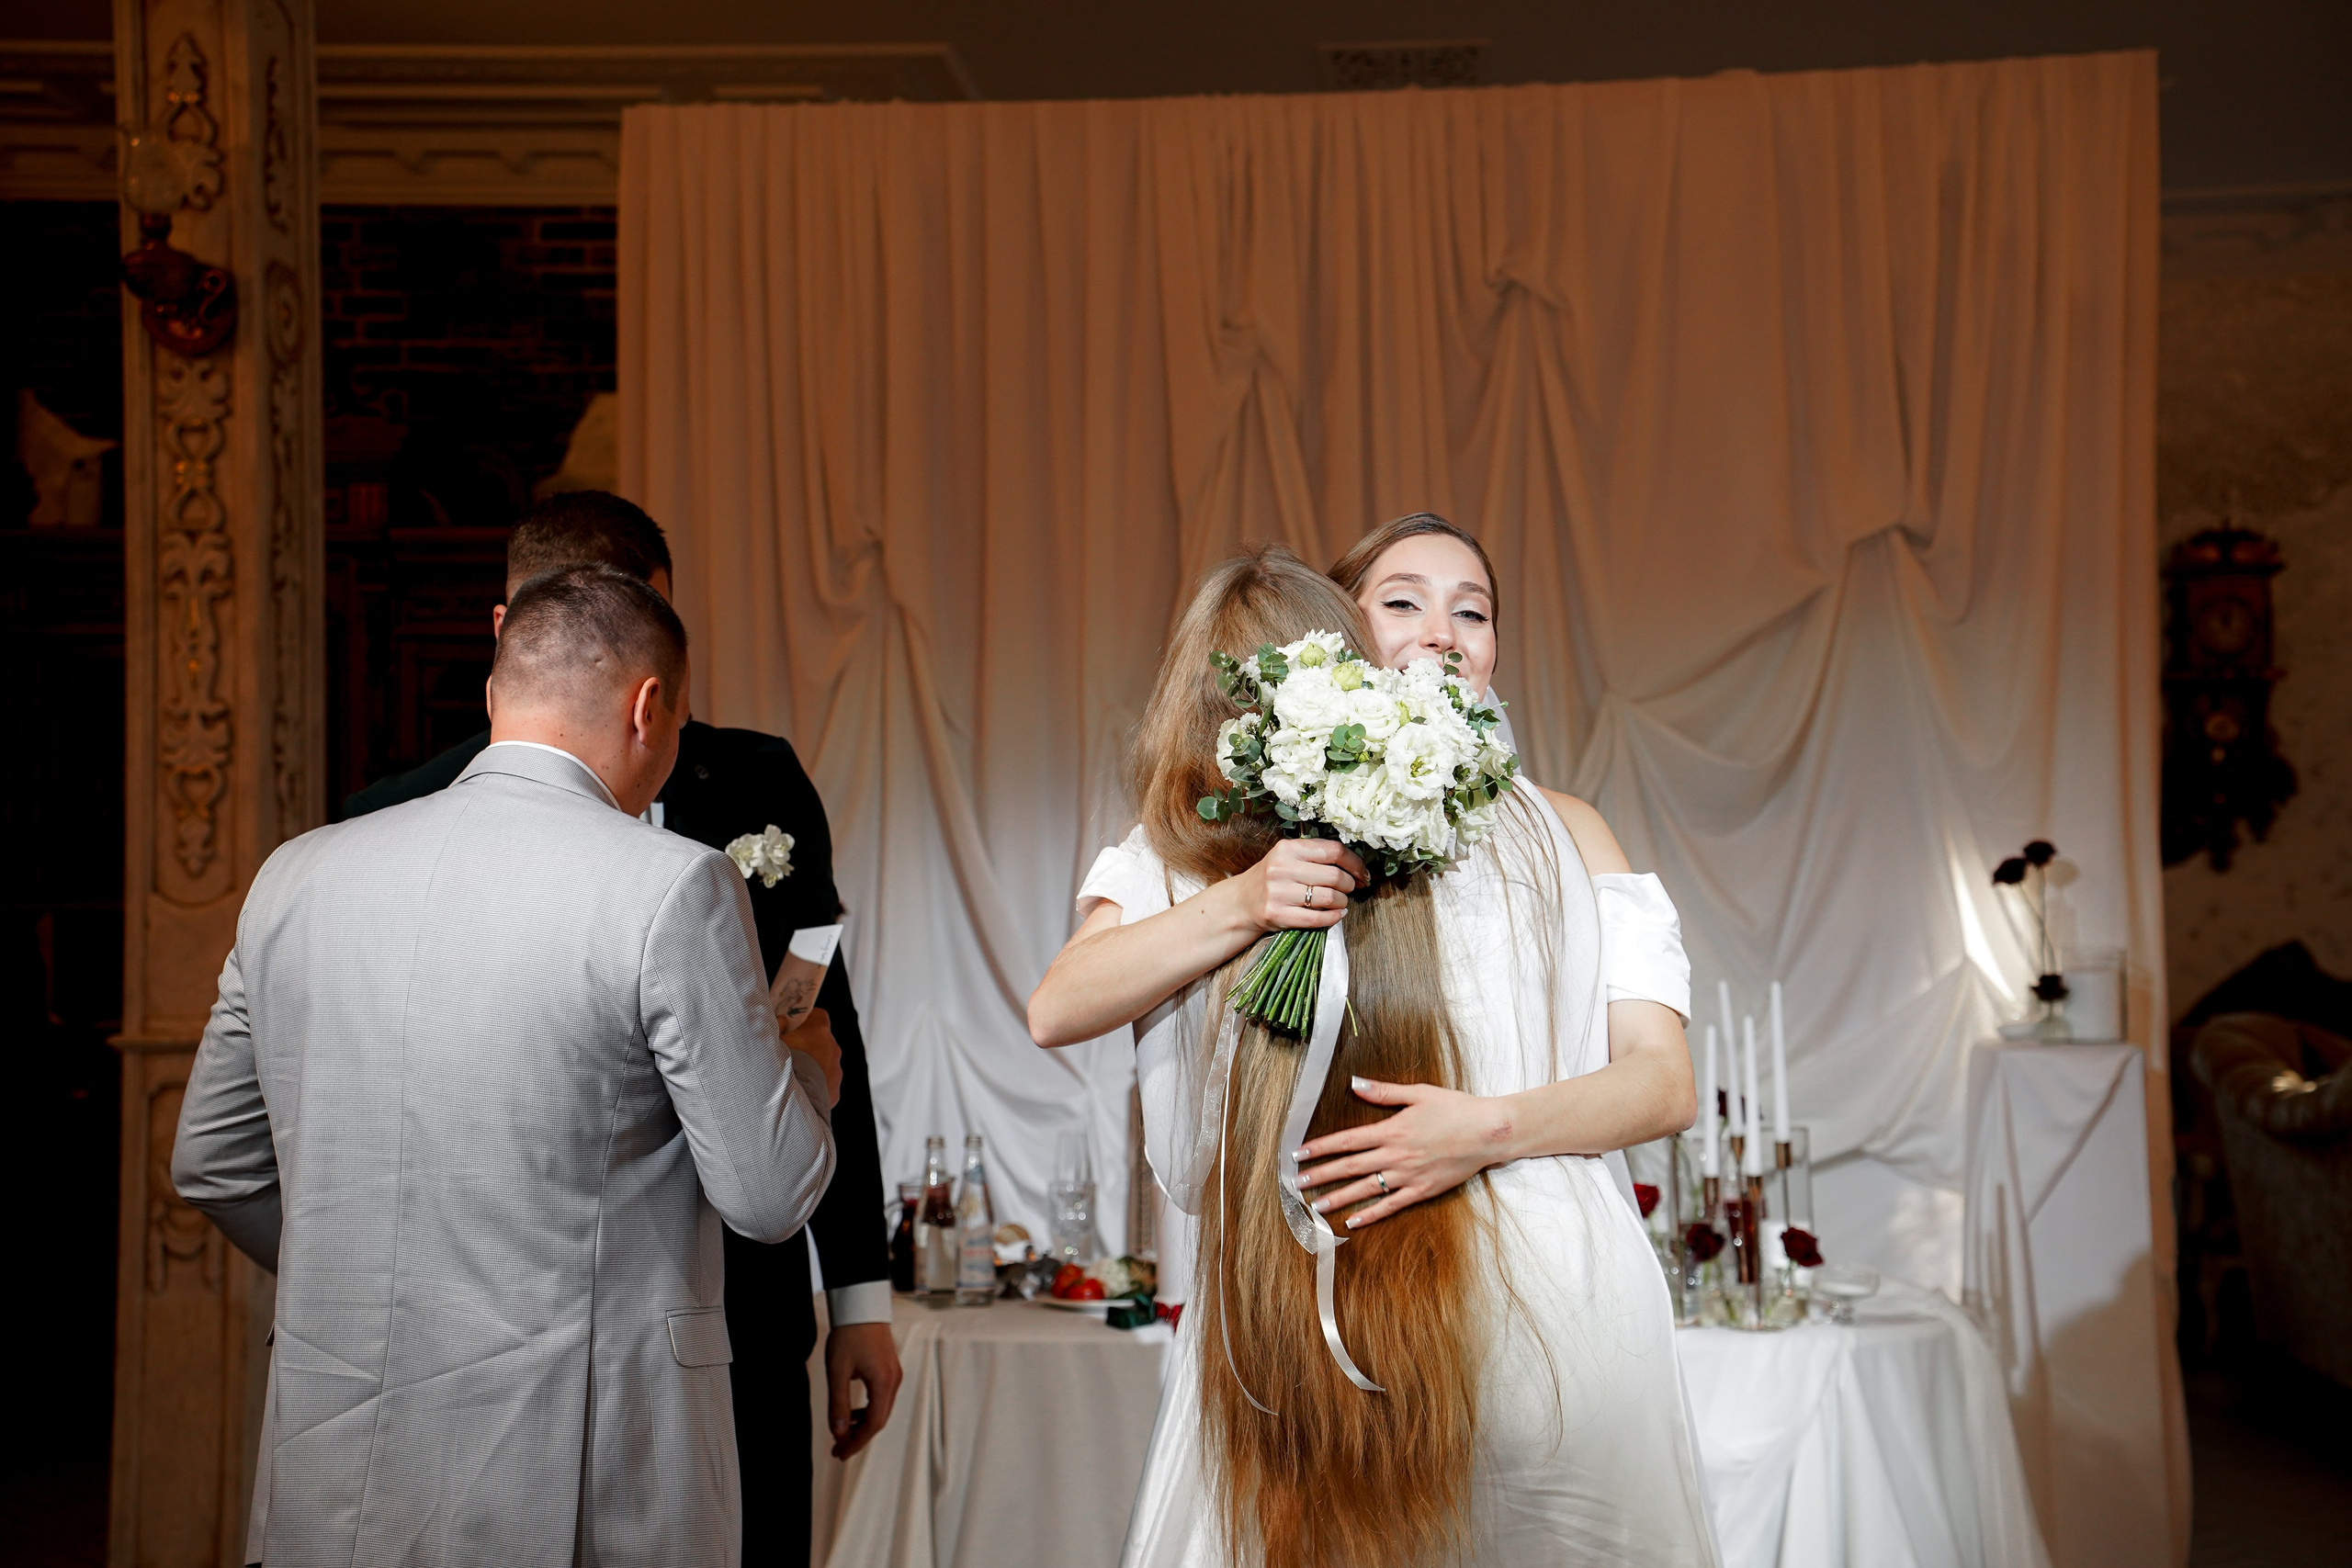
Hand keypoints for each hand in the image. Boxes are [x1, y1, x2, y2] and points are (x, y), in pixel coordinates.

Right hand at [784, 1007, 842, 1108]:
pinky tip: (800, 1091)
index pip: (818, 1016)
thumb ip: (778, 1026)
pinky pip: (825, 1084)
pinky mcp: (834, 1091)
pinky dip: (816, 1086)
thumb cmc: (776, 1064)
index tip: (794, 1027)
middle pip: (822, 1041)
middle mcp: (833, 1048)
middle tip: (791, 1053)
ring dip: (813, 1066)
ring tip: (794, 1076)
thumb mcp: (771, 1039)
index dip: (805, 1020)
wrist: (786, 1099)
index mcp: (819, 1031)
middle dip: (809, 1045)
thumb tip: (783, 1021)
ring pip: (825, 1063)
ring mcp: (836, 1071)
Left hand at [824, 1320, 902, 1459]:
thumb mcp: (838, 1372)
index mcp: (883, 1384)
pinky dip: (868, 1410)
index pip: (873, 1425)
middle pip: (879, 1420)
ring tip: (842, 1432)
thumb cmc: (849, 1336)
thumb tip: (839, 1433)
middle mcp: (893, 1381)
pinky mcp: (890, 1369)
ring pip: (881, 1410)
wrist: (861, 1307)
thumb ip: (838, 1405)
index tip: (840, 1453)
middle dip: (859, 1437)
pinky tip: (853, 1412)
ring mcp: (894, 1375)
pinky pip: (882, 1398)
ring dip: (863, 1425)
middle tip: (838, 1449)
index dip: (856, 1443)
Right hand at [1226, 839, 1370, 933]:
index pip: (1333, 851)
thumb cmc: (1271, 878)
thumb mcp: (1287, 857)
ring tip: (1341, 902)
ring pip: (1329, 898)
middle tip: (1350, 888)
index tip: (1362, 873)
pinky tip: (1337, 914)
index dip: (1355, 863)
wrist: (1241, 903)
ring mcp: (1279, 893)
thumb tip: (1355, 865)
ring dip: (1342, 902)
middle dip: (1349, 885)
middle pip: (1334, 876)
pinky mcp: (1278, 915)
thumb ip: (1315, 855)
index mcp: (1288, 848)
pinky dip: (1334, 918)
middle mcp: (1282, 868)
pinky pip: (1318, 919)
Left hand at [1293, 1078, 1513, 1227]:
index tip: (1299, 1154)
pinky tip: (1353, 1221)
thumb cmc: (1455, 1108)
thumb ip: (1384, 1092)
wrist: (1489, 1132)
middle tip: (1296, 1183)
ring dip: (1338, 1197)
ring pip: (1366, 1189)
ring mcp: (1408, 1175)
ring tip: (1315, 1206)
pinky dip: (1371, 1214)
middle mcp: (1395, 1155)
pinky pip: (1392, 1205)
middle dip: (1321, 1175)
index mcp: (1391, 1130)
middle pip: (1350, 1167)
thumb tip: (1354, 1083)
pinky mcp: (1423, 1190)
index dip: (1321, 1148)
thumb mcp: (1418, 1093)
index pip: (1347, 1141)